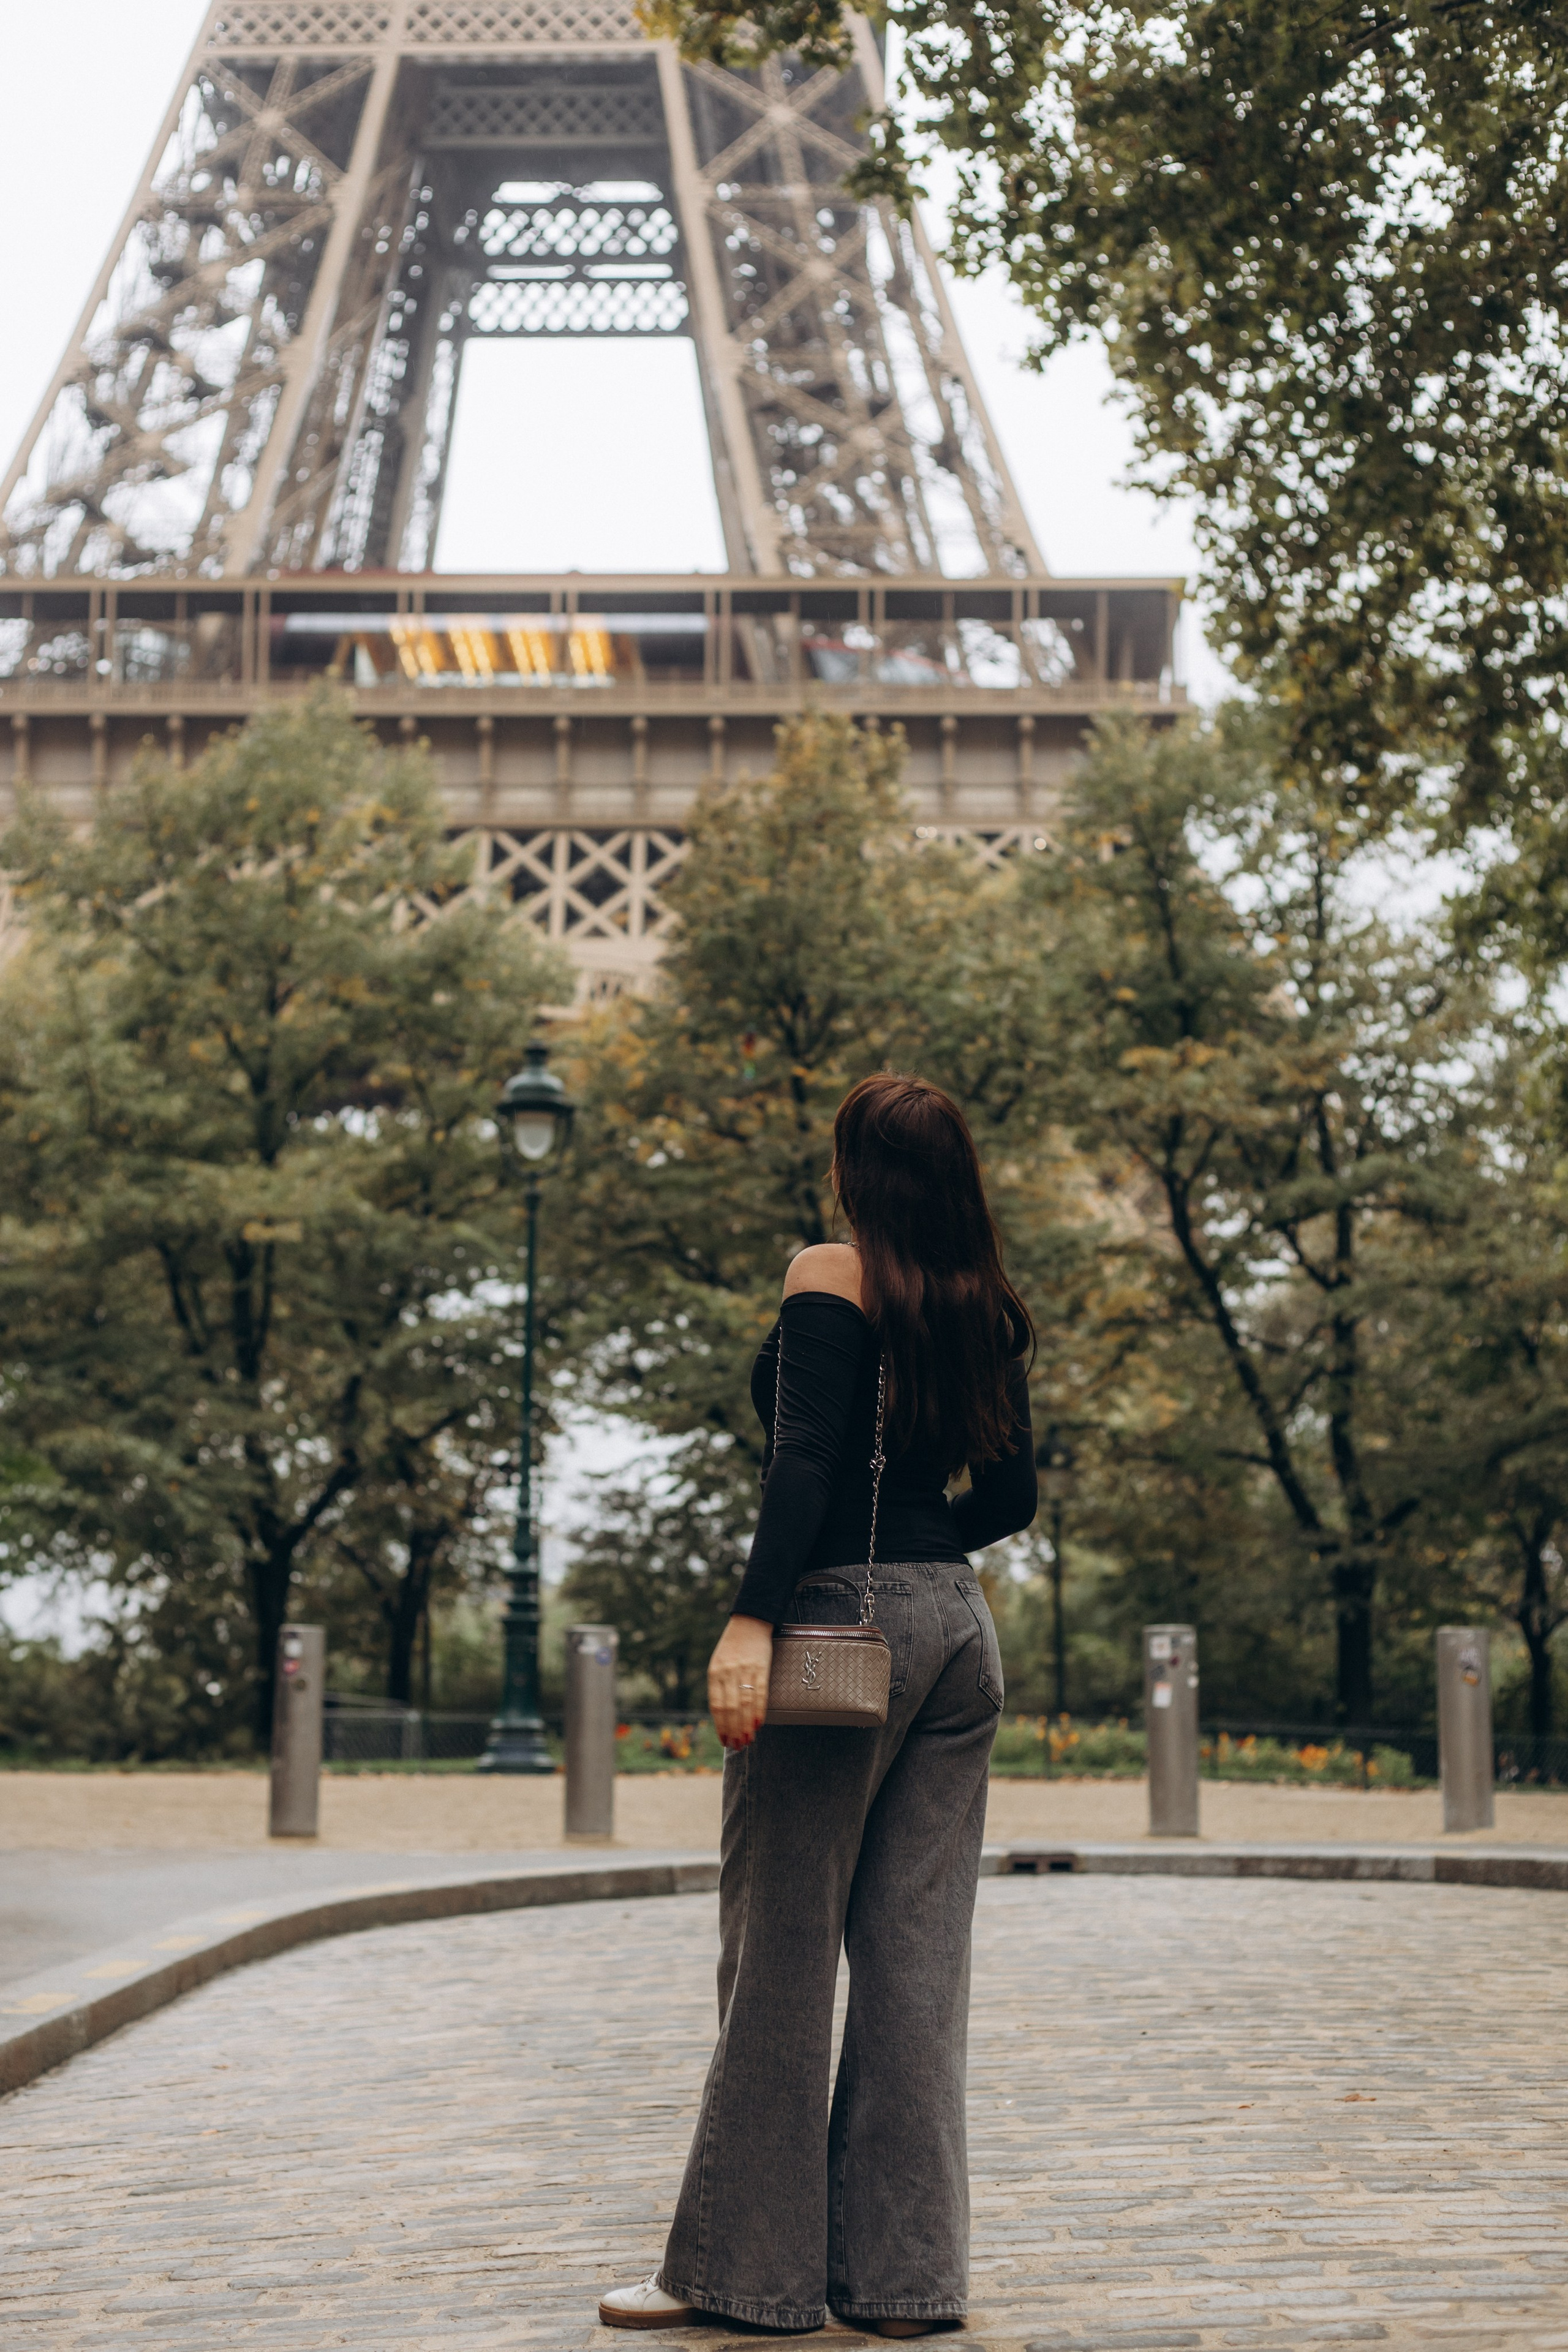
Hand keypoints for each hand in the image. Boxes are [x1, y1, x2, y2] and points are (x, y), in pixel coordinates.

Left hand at [708, 1614, 773, 1749]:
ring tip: (748, 1740)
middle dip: (734, 1731)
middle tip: (737, 1746)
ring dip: (746, 1726)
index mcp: (714, 1673)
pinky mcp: (760, 1667)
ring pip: (745, 1704)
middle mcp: (728, 1672)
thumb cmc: (732, 1647)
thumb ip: (719, 1687)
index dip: (721, 1726)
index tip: (724, 1741)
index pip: (716, 1706)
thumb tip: (722, 1715)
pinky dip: (759, 1710)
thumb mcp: (718, 1664)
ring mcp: (745, 1670)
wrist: (749, 1622)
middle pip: (731, 1709)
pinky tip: (758, 1724)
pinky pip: (760, 1693)